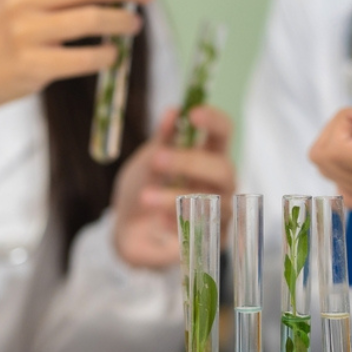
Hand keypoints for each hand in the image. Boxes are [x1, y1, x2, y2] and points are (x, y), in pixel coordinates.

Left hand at [112, 107, 235, 268]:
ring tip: (145, 198)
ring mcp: (220, 212)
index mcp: (209, 155)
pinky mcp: (212, 240)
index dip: (214, 121)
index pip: (223, 132)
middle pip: (224, 169)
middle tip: (157, 160)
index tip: (192, 114)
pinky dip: (176, 223)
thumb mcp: (147, 160)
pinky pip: (201, 231)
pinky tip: (158, 222)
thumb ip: (162, 139)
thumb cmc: (145, 187)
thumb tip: (173, 111)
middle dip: (190, 163)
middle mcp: (220, 183)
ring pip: (212, 203)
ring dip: (175, 197)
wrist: (127, 228)